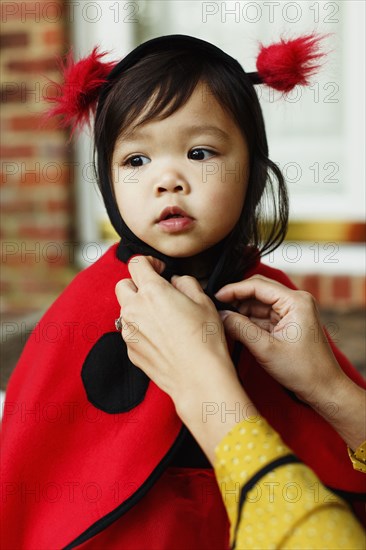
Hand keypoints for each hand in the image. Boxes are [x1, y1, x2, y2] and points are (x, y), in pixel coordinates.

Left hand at [115, 255, 238, 414]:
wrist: (199, 378)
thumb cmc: (204, 340)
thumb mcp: (204, 300)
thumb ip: (185, 282)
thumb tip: (176, 282)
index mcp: (151, 292)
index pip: (136, 263)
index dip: (149, 262)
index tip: (159, 269)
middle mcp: (134, 310)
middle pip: (123, 285)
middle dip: (137, 284)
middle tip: (156, 292)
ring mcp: (129, 332)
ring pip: (125, 310)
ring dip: (139, 308)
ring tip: (163, 319)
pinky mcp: (131, 351)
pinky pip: (131, 332)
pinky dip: (142, 330)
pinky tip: (162, 338)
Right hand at [215, 274, 365, 448]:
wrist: (324, 389)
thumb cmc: (304, 370)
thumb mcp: (266, 349)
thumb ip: (241, 329)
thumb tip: (220, 315)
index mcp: (296, 301)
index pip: (258, 286)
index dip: (234, 289)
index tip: (216, 296)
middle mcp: (295, 301)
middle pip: (258, 291)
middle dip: (237, 299)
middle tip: (217, 308)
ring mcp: (292, 312)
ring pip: (258, 304)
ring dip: (241, 311)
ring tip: (223, 320)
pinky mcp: (288, 323)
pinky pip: (263, 316)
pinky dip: (249, 321)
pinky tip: (235, 327)